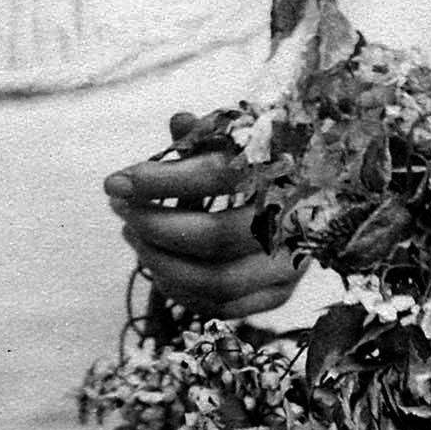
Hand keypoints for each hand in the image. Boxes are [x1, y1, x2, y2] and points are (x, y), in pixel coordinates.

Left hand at [103, 114, 301, 320]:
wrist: (314, 191)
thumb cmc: (261, 157)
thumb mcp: (237, 136)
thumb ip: (206, 135)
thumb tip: (178, 122)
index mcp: (284, 171)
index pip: (218, 177)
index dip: (163, 181)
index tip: (117, 181)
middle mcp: (294, 223)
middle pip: (214, 236)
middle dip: (155, 226)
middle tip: (120, 209)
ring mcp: (290, 265)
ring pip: (217, 280)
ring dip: (161, 262)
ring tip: (131, 234)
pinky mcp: (280, 294)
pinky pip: (223, 307)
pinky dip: (181, 291)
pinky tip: (157, 266)